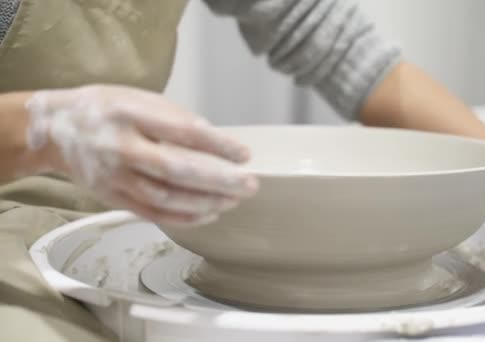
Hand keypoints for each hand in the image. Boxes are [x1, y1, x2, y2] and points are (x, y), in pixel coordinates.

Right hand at [25, 85, 257, 226]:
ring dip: (206, 202)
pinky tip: (209, 213)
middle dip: (219, 181)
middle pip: (177, 171)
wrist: (58, 130)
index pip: (183, 132)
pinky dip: (184, 218)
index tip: (244, 154)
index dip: (218, 145)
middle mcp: (121, 148)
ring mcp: (115, 177)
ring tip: (234, 200)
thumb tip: (216, 142)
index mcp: (130, 114)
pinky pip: (153, 213)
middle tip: (249, 185)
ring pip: (167, 198)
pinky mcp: (112, 198)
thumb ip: (175, 119)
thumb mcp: (139, 98)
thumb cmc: (106, 109)